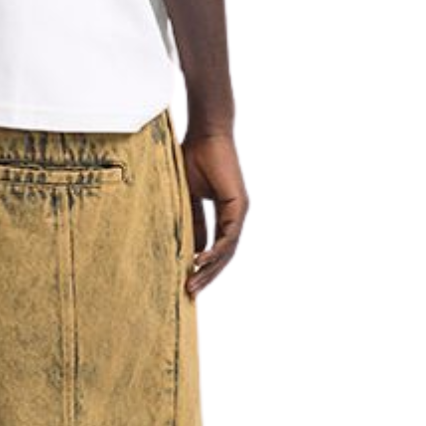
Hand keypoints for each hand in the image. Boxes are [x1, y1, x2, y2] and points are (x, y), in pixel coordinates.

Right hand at [181, 129, 246, 296]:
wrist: (206, 134)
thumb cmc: (194, 158)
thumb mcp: (187, 196)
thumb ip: (192, 220)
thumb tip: (190, 247)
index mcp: (224, 212)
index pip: (215, 246)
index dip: (202, 264)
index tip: (186, 279)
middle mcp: (235, 215)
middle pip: (224, 254)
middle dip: (207, 274)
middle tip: (190, 291)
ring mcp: (239, 211)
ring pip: (227, 250)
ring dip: (210, 268)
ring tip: (193, 282)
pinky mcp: (239, 206)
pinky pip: (228, 236)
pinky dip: (215, 251)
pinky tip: (200, 261)